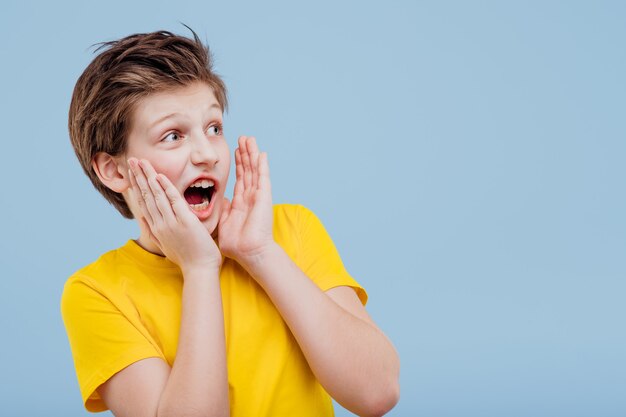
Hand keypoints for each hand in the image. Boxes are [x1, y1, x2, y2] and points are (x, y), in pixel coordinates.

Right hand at [128, 158, 221, 274]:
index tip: (131, 173)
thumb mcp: (166, 245)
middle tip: (131, 160)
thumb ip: (157, 232)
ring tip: (140, 162)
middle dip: (138, 177)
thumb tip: (148, 222)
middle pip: (146, 196)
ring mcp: (171, 222)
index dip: (136, 186)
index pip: (143, 202)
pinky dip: (166, 187)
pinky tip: (158, 176)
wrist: (200, 270)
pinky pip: (173, 201)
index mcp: (157, 228)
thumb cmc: (188, 259)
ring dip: (147, 177)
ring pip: (156, 195)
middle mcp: (160, 224)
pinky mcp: (184, 222)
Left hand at [218, 136, 273, 266]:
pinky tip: (262, 154)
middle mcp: (251, 197)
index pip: (240, 178)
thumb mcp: (225, 223)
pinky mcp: (264, 198)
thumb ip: (225, 210)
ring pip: (255, 170)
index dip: (238, 164)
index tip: (235, 150)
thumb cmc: (237, 244)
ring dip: (252, 154)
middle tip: (243, 138)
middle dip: (245, 154)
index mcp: (241, 203)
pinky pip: (263, 178)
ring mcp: (258, 196)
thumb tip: (223, 200)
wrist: (249, 253)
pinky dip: (262, 166)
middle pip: (248, 170)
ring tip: (250, 139)